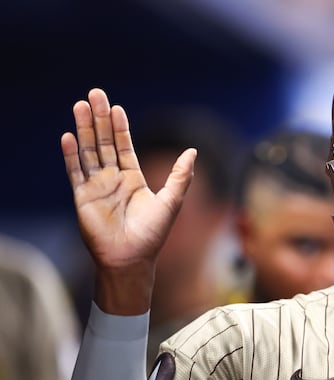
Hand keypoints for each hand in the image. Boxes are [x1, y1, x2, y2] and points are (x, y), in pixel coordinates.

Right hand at [60, 88, 195, 313]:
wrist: (131, 259)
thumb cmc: (152, 235)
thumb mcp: (171, 201)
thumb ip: (180, 176)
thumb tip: (193, 151)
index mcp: (133, 179)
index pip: (124, 146)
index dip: (120, 127)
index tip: (116, 107)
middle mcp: (113, 180)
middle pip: (104, 142)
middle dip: (100, 119)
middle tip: (94, 94)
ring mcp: (96, 187)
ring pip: (88, 151)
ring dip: (84, 129)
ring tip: (80, 106)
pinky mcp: (82, 198)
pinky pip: (75, 172)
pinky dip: (71, 154)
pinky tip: (69, 136)